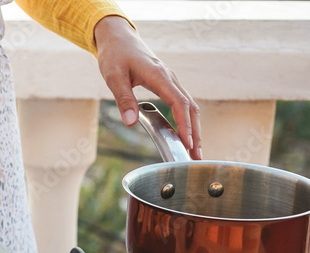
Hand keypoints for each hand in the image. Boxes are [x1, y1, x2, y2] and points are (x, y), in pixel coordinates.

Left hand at [95, 16, 201, 159]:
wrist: (118, 39)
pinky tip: (184, 134)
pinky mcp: (167, 84)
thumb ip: (123, 99)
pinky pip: (182, 103)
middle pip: (191, 108)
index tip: (187, 143)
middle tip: (196, 156)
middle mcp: (170, 79)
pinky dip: (186, 120)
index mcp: (160, 76)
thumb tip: (130, 122)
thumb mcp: (113, 76)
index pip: (179, 103)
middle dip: (195, 132)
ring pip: (189, 106)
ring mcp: (170, 81)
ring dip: (193, 128)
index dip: (185, 124)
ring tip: (194, 151)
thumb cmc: (115, 55)